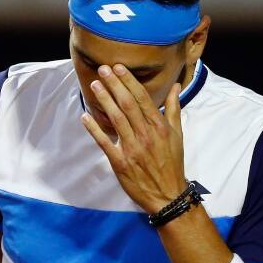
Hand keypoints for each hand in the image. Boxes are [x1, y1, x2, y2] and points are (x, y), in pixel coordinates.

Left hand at [81, 64, 187, 214]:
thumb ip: (173, 109)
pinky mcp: (120, 162)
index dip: (128, 81)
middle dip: (114, 84)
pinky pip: (104, 142)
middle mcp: (146, 134)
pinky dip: (94, 129)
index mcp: (159, 126)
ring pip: (116, 119)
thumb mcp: (177, 135)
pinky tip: (85, 117)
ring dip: (104, 100)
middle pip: (127, 104)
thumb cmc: (172, 163)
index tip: (118, 67)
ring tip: (94, 85)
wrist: (167, 194)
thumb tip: (175, 87)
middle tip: (102, 69)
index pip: (142, 98)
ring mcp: (132, 148)